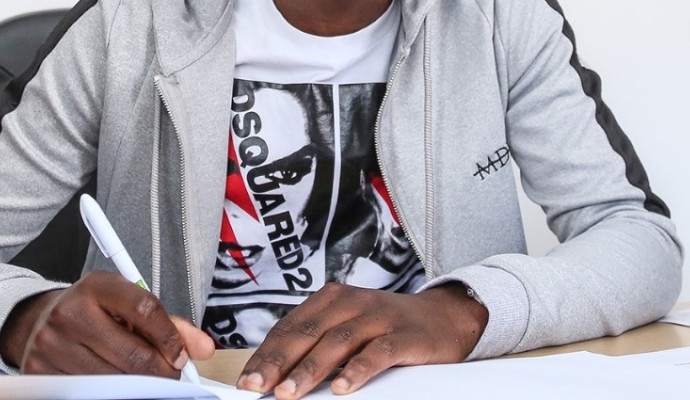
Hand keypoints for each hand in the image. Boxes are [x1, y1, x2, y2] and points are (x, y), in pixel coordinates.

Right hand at [0, 271, 214, 374]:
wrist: (41, 320)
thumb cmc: (94, 313)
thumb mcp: (128, 306)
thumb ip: (170, 324)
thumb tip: (204, 347)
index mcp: (97, 286)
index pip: (145, 308)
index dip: (170, 337)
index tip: (181, 355)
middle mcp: (70, 312)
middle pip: (133, 354)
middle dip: (161, 372)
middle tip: (169, 375)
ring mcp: (52, 344)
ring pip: (114, 381)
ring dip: (138, 387)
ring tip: (143, 379)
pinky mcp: (41, 372)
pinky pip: (90, 393)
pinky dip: (110, 394)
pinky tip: (115, 384)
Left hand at [236, 282, 487, 398]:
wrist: (443, 316)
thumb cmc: (385, 327)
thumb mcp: (347, 328)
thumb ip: (316, 344)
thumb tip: (276, 376)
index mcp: (330, 300)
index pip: (290, 328)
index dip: (265, 354)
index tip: (246, 380)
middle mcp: (350, 302)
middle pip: (307, 332)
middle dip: (278, 362)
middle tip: (257, 387)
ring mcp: (377, 316)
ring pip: (337, 342)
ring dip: (310, 369)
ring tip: (289, 393)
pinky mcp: (402, 334)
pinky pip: (377, 352)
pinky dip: (357, 370)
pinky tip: (342, 388)